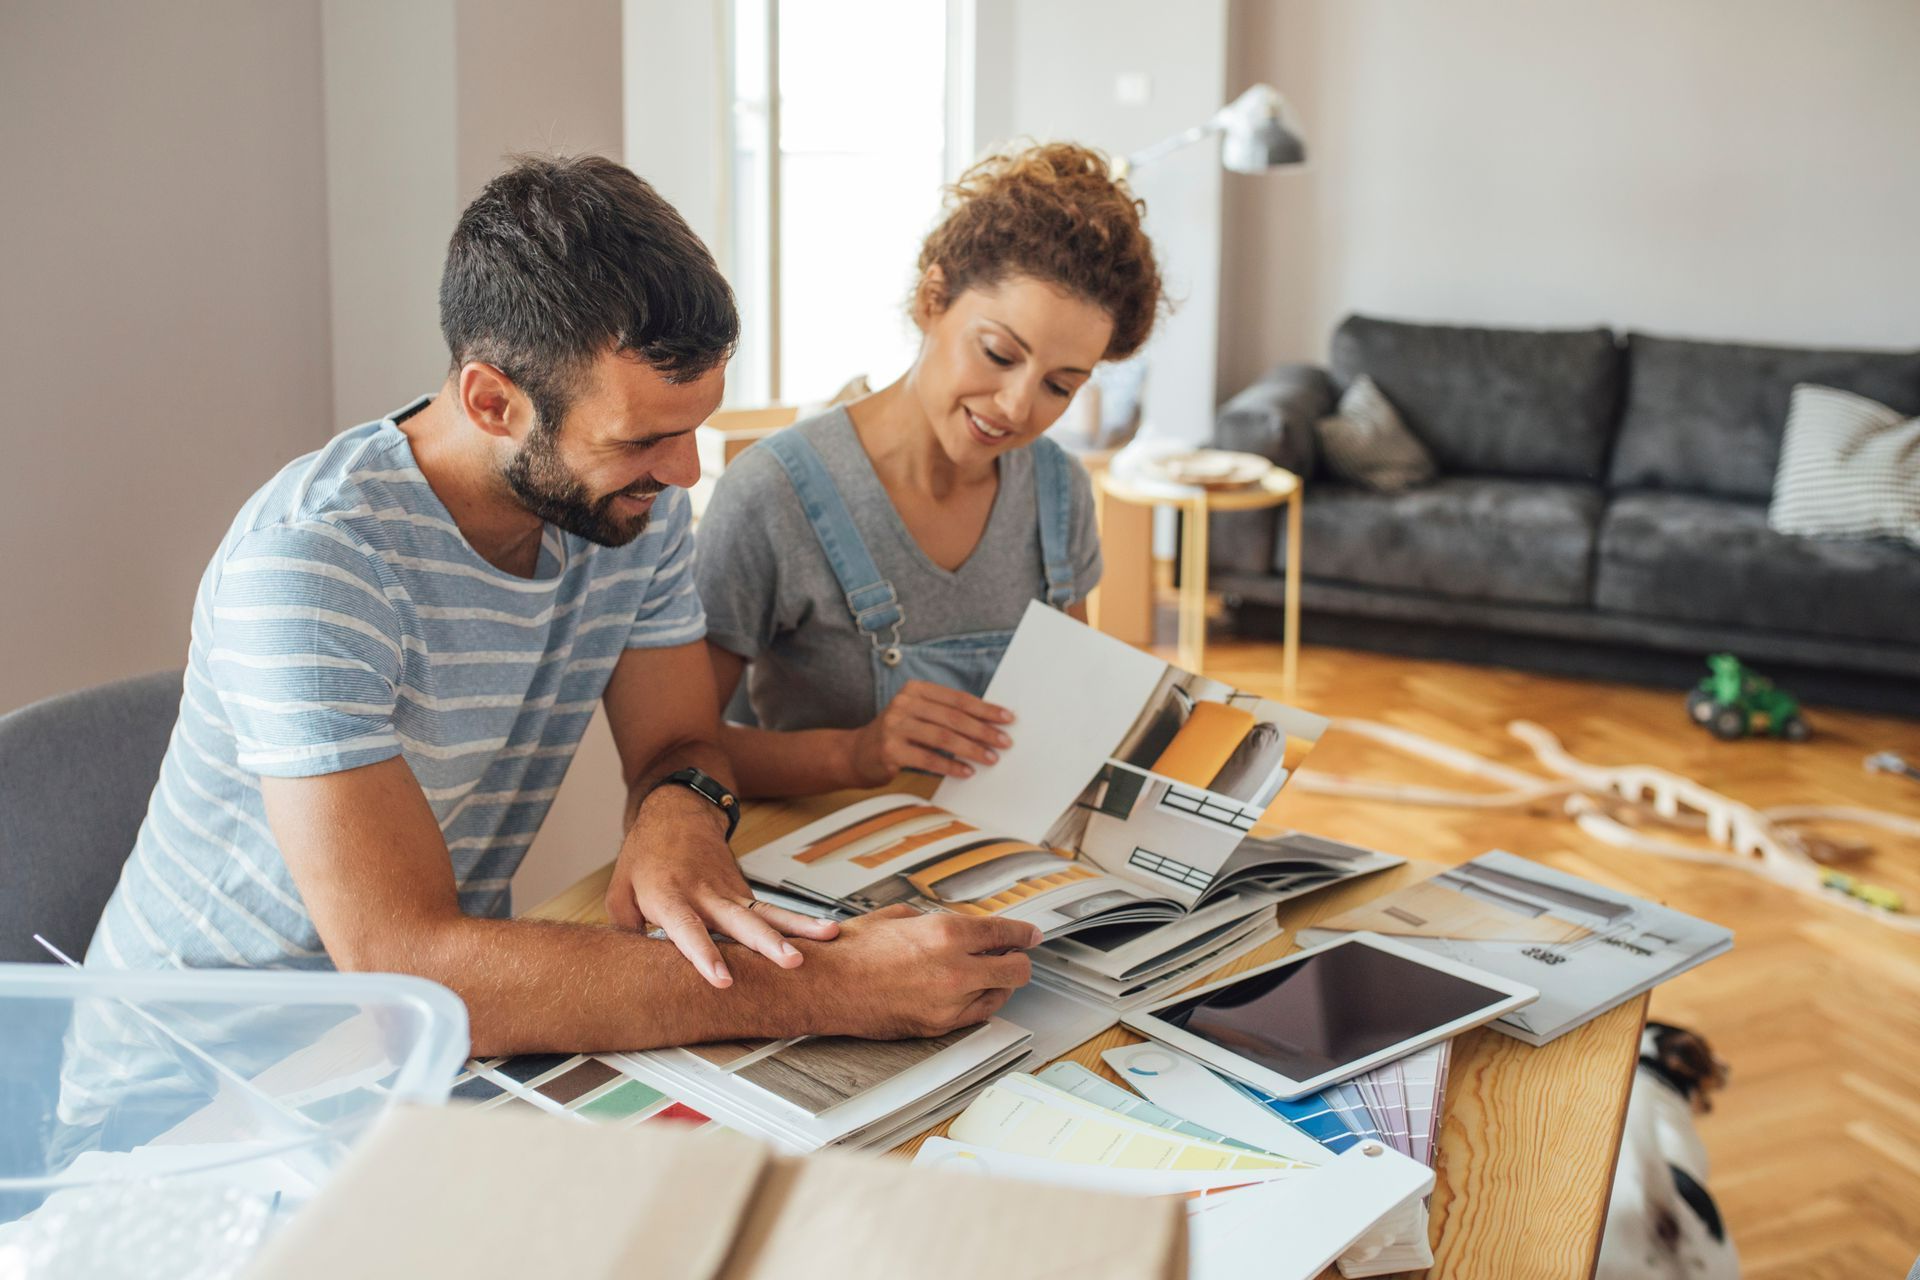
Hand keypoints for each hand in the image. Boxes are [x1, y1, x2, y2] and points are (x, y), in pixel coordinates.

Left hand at [606, 785, 838, 986]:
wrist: (677, 813)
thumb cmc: (646, 855)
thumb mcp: (620, 892)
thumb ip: (629, 932)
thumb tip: (638, 969)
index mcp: (669, 896)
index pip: (688, 930)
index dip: (704, 955)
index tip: (723, 979)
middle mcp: (704, 894)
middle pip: (740, 922)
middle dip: (767, 943)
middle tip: (791, 961)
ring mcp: (729, 892)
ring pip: (766, 912)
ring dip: (798, 926)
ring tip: (828, 935)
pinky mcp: (744, 892)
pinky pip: (770, 912)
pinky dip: (798, 924)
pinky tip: (824, 934)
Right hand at [796, 905, 1039, 1038]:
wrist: (824, 985)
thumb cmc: (851, 950)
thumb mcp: (898, 918)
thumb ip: (934, 922)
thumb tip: (953, 925)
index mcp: (946, 934)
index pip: (1005, 934)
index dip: (1024, 934)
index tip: (1031, 935)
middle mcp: (954, 969)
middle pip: (1015, 969)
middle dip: (1019, 959)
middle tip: (1015, 954)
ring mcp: (948, 1002)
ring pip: (1000, 994)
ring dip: (1000, 982)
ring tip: (987, 973)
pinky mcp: (937, 1025)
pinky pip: (977, 1014)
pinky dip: (980, 1001)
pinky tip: (970, 991)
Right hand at [844, 680, 1014, 785]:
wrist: (856, 754)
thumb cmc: (898, 736)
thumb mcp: (919, 716)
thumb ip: (946, 716)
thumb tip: (990, 726)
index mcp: (915, 690)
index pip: (957, 699)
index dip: (985, 709)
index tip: (1007, 719)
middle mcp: (903, 703)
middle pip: (952, 717)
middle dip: (983, 730)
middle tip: (1004, 742)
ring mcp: (894, 726)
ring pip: (942, 737)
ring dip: (971, 749)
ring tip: (990, 758)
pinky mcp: (889, 750)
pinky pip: (927, 759)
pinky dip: (950, 766)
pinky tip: (966, 772)